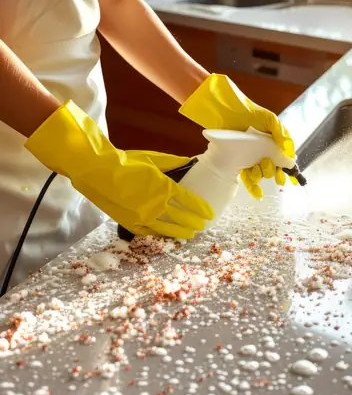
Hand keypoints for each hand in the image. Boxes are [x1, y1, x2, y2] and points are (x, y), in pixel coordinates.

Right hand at [25, 101, 213, 238]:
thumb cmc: (126, 162)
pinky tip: (167, 235)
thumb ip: (175, 163)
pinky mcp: (130, 223)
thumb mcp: (154, 159)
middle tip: (202, 225)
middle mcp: (156, 204)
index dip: (201, 208)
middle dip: (194, 222)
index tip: (210, 213)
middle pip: (182, 217)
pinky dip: (160, 234)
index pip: (189, 201)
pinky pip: (150, 232)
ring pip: (168, 228)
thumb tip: (192, 162)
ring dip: (181, 232)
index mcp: (164, 187)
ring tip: (190, 234)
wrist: (98, 171)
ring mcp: (143, 216)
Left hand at [179, 74, 296, 197]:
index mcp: (272, 141)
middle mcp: (263, 150)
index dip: (286, 167)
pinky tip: (256, 193)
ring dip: (262, 175)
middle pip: (273, 167)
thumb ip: (281, 134)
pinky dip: (253, 185)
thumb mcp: (269, 120)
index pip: (283, 157)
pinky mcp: (240, 161)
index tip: (289, 176)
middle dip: (274, 172)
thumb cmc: (250, 113)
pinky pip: (248, 176)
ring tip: (256, 171)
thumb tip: (290, 153)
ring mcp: (251, 156)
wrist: (226, 113)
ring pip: (261, 173)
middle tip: (273, 173)